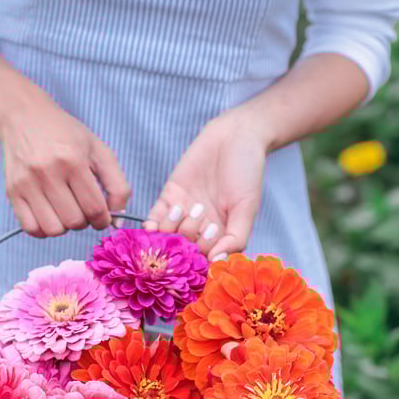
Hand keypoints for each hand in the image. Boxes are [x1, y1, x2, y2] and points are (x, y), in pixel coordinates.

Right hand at [0, 82, 130, 237]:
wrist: (23, 116)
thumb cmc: (64, 134)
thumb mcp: (99, 150)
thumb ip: (117, 185)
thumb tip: (118, 221)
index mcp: (73, 160)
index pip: (95, 209)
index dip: (103, 219)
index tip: (101, 215)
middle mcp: (48, 172)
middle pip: (74, 221)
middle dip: (84, 221)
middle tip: (82, 208)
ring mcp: (27, 183)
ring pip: (53, 229)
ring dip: (64, 227)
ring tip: (65, 211)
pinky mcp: (12, 192)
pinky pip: (31, 229)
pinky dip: (44, 230)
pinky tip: (49, 215)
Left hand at [143, 112, 268, 259]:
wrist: (235, 136)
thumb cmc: (247, 172)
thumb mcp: (246, 208)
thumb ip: (235, 239)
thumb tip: (216, 263)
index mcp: (221, 236)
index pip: (205, 260)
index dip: (203, 256)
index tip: (210, 240)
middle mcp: (199, 229)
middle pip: (184, 250)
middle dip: (189, 240)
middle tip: (203, 217)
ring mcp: (182, 215)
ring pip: (168, 237)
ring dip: (172, 229)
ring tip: (188, 207)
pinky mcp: (169, 198)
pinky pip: (154, 219)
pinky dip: (152, 226)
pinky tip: (154, 224)